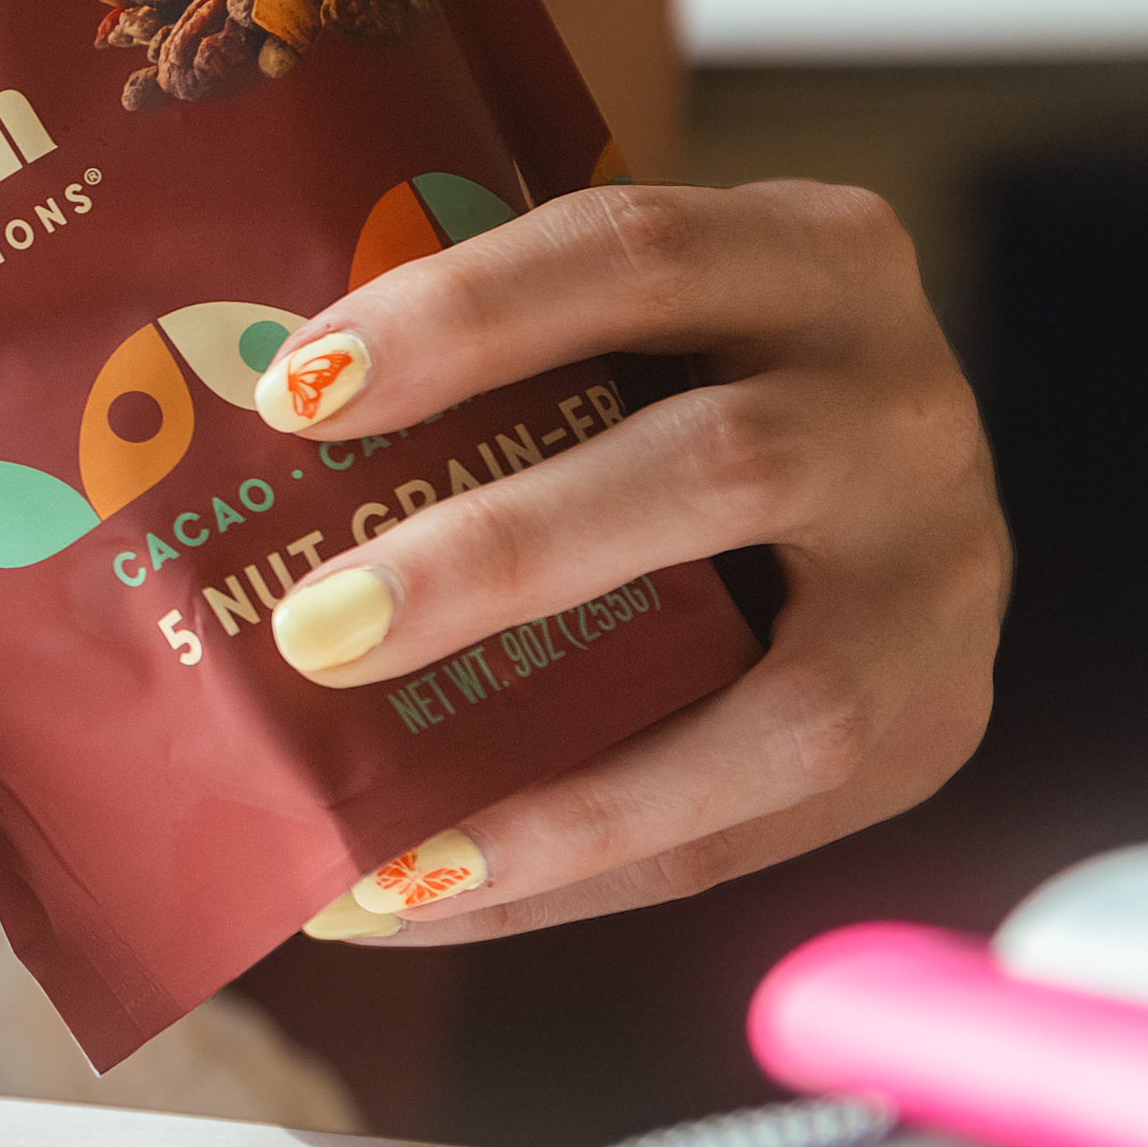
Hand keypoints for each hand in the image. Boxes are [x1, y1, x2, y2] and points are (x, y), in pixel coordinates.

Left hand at [249, 182, 1003, 941]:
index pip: (634, 251)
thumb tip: (202, 424)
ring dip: (560, 787)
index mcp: (816, 252)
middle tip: (310, 633)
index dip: (462, 315)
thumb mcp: (630, 322)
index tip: (292, 391)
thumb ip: (489, 356)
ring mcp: (945, 579)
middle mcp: (908, 405)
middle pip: (713, 470)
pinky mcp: (936, 729)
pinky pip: (752, 832)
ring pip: (780, 702)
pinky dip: (577, 874)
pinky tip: (423, 896)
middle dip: (499, 561)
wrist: (882, 484)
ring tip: (378, 850)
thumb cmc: (687, 385)